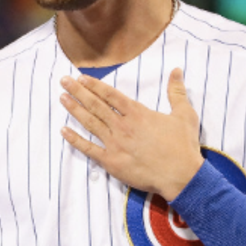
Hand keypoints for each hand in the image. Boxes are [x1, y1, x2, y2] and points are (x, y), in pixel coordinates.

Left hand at [59, 68, 204, 200]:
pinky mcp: (111, 161)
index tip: (81, 78)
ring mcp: (115, 144)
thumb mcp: (184, 114)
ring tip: (62, 98)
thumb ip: (177, 91)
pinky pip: (89, 149)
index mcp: (138, 114)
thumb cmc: (183, 146)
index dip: (95, 85)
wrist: (180, 175)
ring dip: (74, 109)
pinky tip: (63, 131)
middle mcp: (123, 126)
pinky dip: (75, 140)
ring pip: (90, 123)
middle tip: (63, 81)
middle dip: (78, 91)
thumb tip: (177, 70)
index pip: (111, 95)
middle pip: (96, 105)